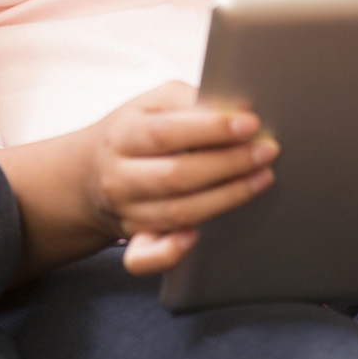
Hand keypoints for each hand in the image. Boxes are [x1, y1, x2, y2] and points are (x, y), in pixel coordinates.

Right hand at [83, 82, 277, 274]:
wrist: (90, 171)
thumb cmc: (136, 131)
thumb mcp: (152, 103)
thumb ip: (188, 101)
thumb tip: (233, 110)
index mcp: (122, 135)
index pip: (166, 133)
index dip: (211, 129)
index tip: (250, 124)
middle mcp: (119, 176)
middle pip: (176, 175)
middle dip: (229, 164)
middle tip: (267, 151)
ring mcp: (126, 211)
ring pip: (177, 212)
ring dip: (226, 197)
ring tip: (262, 177)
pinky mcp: (134, 238)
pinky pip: (145, 257)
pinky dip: (170, 251)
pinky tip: (198, 238)